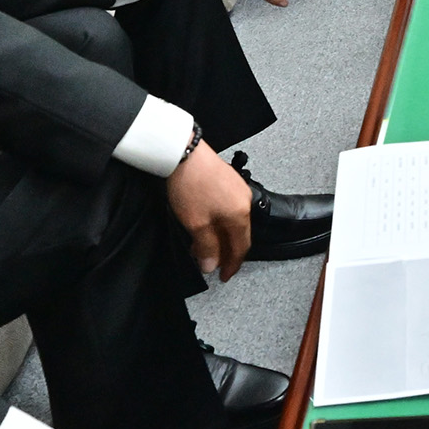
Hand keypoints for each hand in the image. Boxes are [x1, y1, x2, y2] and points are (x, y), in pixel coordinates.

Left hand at [165, 135, 253, 279]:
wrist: (184, 153)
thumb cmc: (191, 186)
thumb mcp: (196, 223)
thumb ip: (206, 247)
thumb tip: (210, 265)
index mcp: (240, 215)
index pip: (241, 247)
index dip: (232, 264)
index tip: (224, 276)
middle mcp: (244, 202)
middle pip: (239, 234)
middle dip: (226, 251)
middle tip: (213, 263)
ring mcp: (238, 189)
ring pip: (233, 221)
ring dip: (221, 236)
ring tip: (205, 245)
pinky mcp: (229, 180)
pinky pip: (229, 208)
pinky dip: (220, 221)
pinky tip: (207, 223)